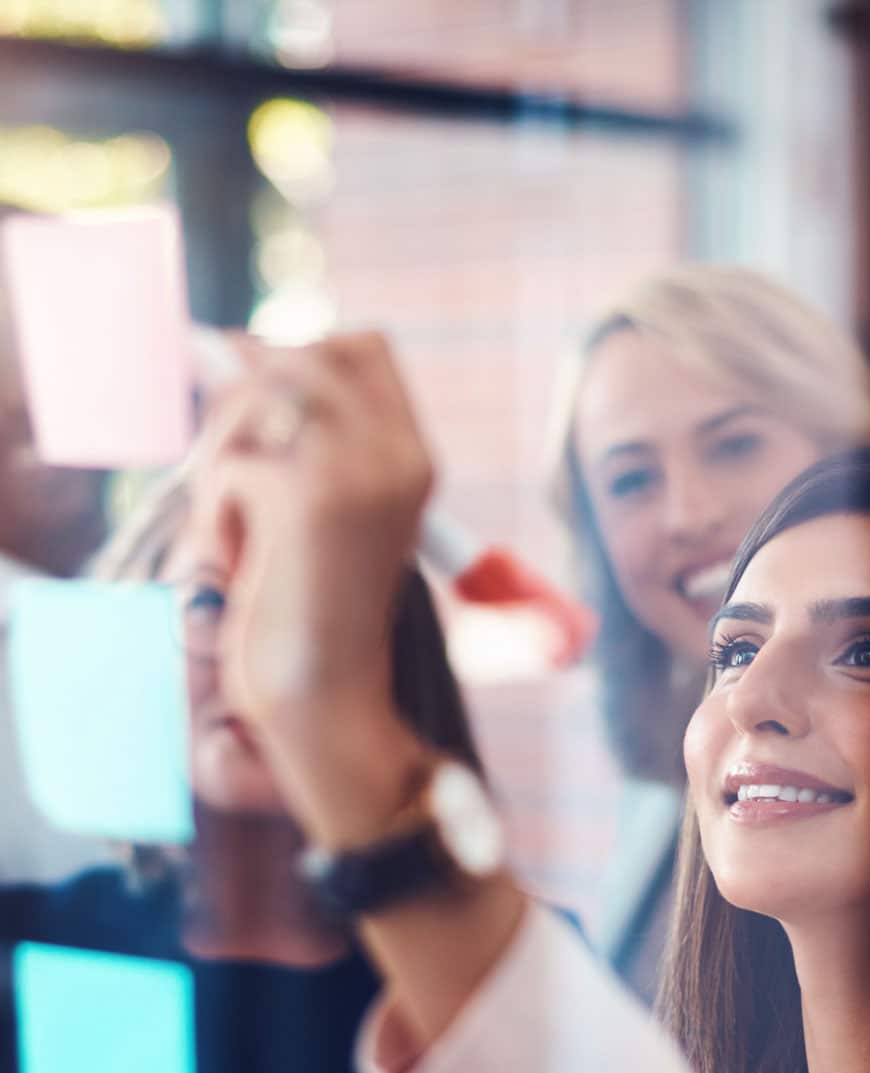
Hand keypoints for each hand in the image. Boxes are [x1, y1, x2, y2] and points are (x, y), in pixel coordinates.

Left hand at [190, 332, 433, 843]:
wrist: (326, 694)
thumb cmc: (311, 606)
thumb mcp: (318, 504)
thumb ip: (292, 428)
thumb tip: (218, 342)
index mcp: (413, 455)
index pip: (361, 345)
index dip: (300, 362)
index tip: (264, 417)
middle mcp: (397, 453)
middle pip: (298, 355)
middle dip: (245, 406)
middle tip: (239, 482)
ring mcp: (357, 470)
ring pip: (255, 399)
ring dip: (224, 460)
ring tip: (240, 528)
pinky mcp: (308, 497)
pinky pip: (229, 464)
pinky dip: (216, 515)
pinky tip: (244, 563)